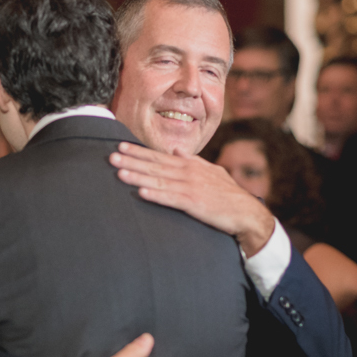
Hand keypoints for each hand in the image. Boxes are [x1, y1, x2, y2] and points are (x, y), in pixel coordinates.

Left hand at [110, 142, 275, 256]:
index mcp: (189, 165)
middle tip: (111, 155)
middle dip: (132, 160)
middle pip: (154, 165)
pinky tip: (141, 192)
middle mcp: (187, 173)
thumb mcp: (210, 171)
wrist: (245, 211)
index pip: (159, 156)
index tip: (121, 145)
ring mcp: (190, 187)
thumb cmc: (226, 193)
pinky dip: (156, 195)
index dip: (139, 151)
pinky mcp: (193, 203)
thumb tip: (176, 150)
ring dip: (138, 176)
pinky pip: (170, 198)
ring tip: (119, 172)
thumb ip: (192, 160)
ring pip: (158, 180)